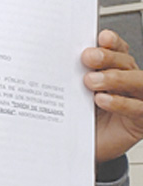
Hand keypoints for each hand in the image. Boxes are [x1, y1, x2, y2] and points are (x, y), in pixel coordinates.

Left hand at [84, 29, 142, 161]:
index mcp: (115, 70)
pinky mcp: (141, 121)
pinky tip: (102, 99)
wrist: (84, 148)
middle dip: (108, 57)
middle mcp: (130, 82)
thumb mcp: (74, 95)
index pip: (118, 50)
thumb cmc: (81, 119)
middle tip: (87, 57)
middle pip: (126, 62)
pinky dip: (120, 103)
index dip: (113, 42)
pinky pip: (137, 109)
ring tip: (91, 81)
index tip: (101, 36)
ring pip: (138, 82)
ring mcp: (140, 100)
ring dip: (115, 78)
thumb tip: (51, 59)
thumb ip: (71, 78)